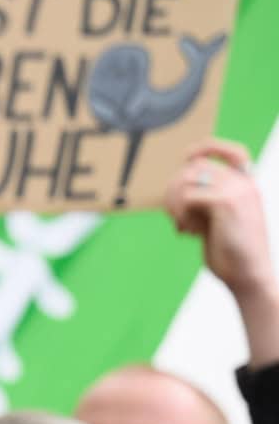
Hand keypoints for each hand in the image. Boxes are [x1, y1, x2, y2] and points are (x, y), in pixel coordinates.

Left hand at [165, 138, 278, 368]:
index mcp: (247, 186)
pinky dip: (181, 214)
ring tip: (181, 224)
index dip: (207, 147)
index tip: (188, 157)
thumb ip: (206, 202)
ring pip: (187, 179)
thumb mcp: (219, 222)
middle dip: (175, 189)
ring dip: (174, 202)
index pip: (231, 151)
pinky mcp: (225, 203)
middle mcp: (244, 184)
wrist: (249, 276)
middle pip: (195, 166)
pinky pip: (187, 197)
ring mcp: (237, 191)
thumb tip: (175, 187)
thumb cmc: (231, 253)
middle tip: (174, 215)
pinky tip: (188, 232)